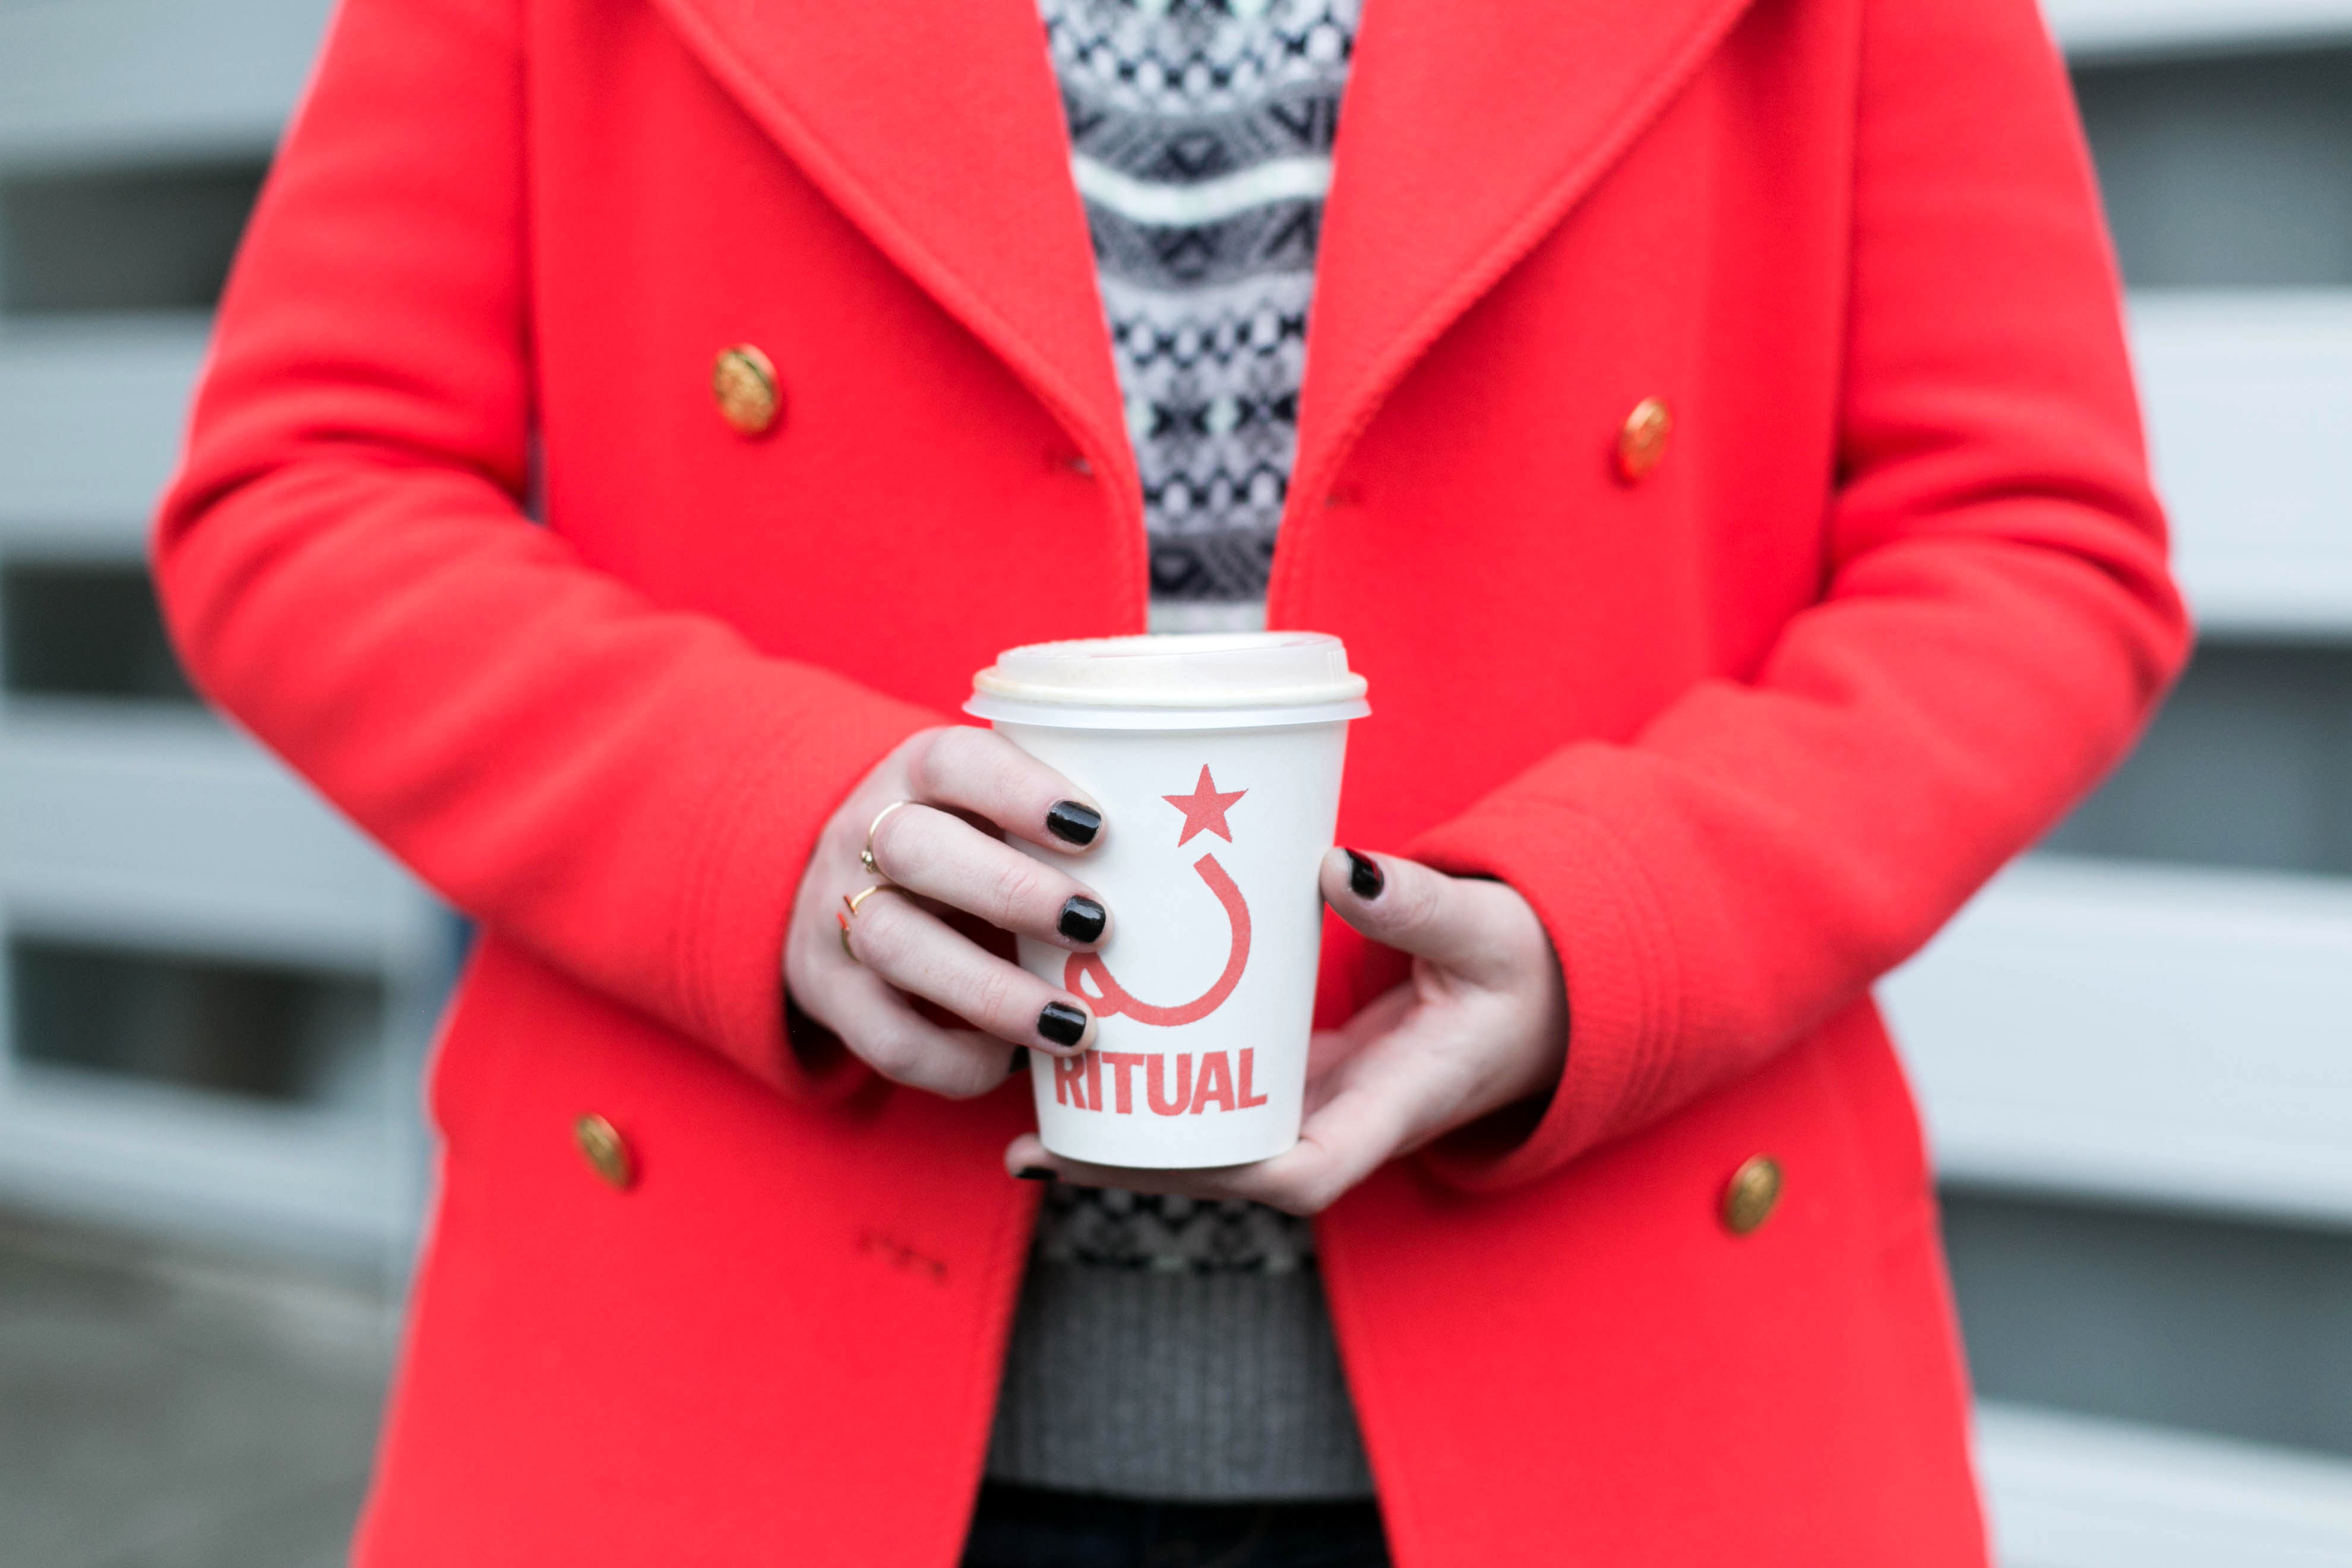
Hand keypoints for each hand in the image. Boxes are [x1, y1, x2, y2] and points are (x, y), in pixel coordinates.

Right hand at [785, 726, 1114, 1097]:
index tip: (1095, 828)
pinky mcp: (830, 994)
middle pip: (915, 849)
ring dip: (990, 991)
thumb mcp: (991, 811)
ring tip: (1076, 1024)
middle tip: (1097, 927)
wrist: (838, 892)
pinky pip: (885, 1036)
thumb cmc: (964, 848)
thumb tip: (1200, 857)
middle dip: (1010, 891)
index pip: (953, 761)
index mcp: (916, 775)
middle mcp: (864, 835)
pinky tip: (1011, 1060)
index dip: (1019, 790)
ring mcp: (836, 915)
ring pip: (894, 944)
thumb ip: (1060, 824)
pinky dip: (954, 1059)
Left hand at [1003, 850, 1568, 1213]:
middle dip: (1134, 1167)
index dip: (1223, 1177)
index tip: (1150, 1148)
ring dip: (1127, 1136)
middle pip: (1225, 1174)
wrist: (1544, 994)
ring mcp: (1317, 1105)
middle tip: (1037, 1139)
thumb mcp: (1485, 929)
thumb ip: (1418, 903)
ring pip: (1212, 1140)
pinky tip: (1081, 1068)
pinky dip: (1156, 1089)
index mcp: (1395, 1108)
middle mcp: (1343, 1123)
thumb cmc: (1525, 966)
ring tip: (1027, 1111)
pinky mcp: (1301, 1074)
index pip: (1303, 1178)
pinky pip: (1221, 1095)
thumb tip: (1335, 865)